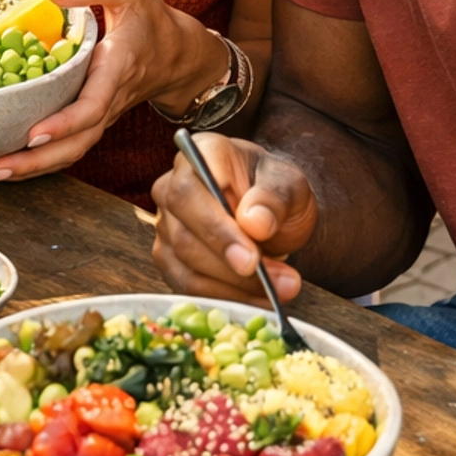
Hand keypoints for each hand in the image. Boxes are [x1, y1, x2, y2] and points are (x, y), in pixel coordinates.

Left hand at [0, 0, 213, 182]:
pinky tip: (14, 164)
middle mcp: (110, 99)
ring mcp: (103, 114)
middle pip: (77, 141)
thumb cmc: (151, 19)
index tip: (35, 133)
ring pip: (74, 150)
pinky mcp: (94, 119)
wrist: (179, 54)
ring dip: (35, 166)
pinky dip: (43, 160)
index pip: (93, 105)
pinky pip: (72, 146)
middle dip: (38, 159)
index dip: (65, 123)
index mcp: (116, 67)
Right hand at [150, 132, 318, 303]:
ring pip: (186, 267)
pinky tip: (261, 300)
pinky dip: (227, 299)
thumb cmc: (275, 190)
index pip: (189, 191)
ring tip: (282, 290)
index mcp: (198, 156)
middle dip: (231, 267)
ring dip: (236, 288)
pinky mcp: (170, 259)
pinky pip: (190, 288)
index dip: (216, 229)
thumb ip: (275, 197)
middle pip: (184, 235)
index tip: (252, 259)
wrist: (272, 211)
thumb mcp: (290, 184)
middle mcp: (170, 188)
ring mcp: (166, 226)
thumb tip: (255, 224)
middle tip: (279, 283)